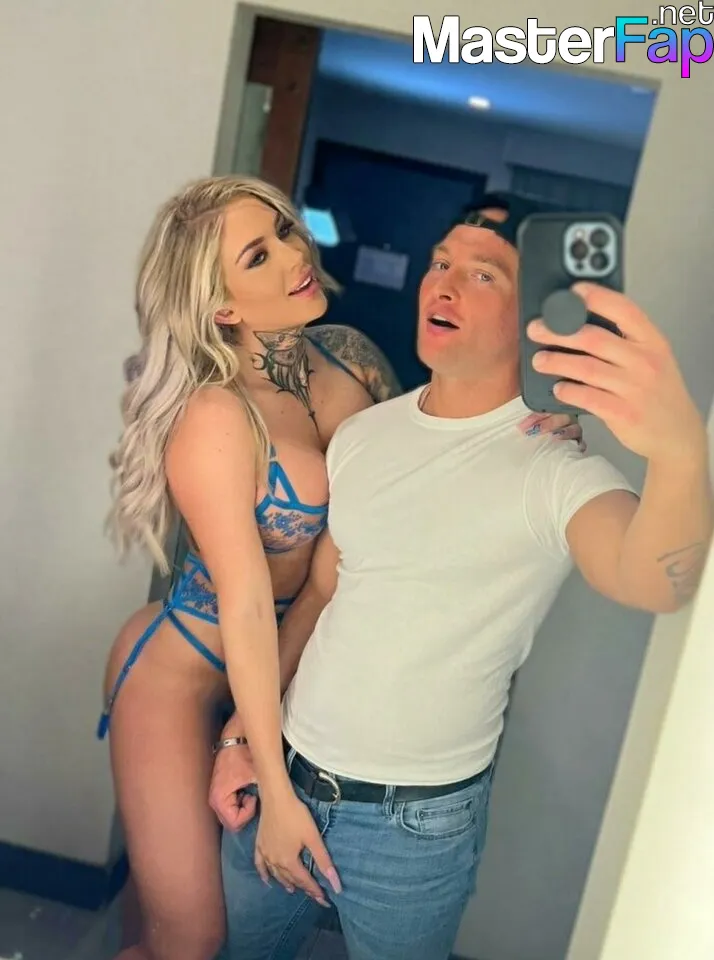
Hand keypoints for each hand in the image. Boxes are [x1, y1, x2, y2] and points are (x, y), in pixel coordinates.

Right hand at [208, 739, 257, 830]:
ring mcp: (215, 797)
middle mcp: (213, 801)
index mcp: (219, 799)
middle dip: (245, 813)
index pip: (235, 823)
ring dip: (243, 808)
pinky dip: (240, 802)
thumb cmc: (244, 755)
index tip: (254, 796)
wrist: (236, 737)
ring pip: (231, 816)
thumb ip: (265, 793)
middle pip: (232, 823)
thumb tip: (276, 807)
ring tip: (250, 791)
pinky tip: (246, 789)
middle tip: (253, 796)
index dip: (248, 813)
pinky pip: (231, 807)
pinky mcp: (220, 792)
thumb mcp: (257, 775)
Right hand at [254, 791, 341, 906]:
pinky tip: (267, 880)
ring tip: (293, 889)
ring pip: (276, 875)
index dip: (315, 891)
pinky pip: (260, 865)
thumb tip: (336, 885)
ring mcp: (265, 854)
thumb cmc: (296, 816)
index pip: (305, 881)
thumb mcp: (313, 838)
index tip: (325, 900)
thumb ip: (324, 862)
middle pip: (291, 879)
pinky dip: (264, 874)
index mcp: (289, 862)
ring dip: (286, 883)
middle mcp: (275, 862)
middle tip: (313, 894)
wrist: (276, 798)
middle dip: (303, 887)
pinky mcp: (259, 846)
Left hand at [526, 282, 705, 462]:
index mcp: (652, 341)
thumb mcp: (653, 357)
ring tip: (538, 360)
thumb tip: (580, 322)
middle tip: (536, 329)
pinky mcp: (623, 413)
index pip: (624, 310)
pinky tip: (557, 388)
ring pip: (586, 368)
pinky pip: (587, 397)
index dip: (597, 297)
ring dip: (556, 362)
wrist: (676, 433)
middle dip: (559, 331)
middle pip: (594, 338)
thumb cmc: (657, 391)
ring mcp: (634, 388)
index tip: (573, 291)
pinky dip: (567, 391)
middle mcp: (645, 361)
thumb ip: (626, 340)